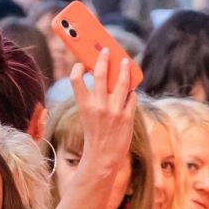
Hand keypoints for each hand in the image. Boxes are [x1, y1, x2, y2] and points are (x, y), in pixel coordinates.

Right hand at [65, 48, 136, 207]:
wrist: (103, 157)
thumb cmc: (94, 134)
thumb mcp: (88, 114)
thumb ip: (93, 96)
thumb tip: (104, 75)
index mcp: (84, 106)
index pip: (77, 80)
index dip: (78, 69)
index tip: (81, 63)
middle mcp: (99, 106)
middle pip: (101, 75)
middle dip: (104, 59)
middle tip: (106, 50)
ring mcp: (114, 111)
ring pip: (121, 82)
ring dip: (123, 69)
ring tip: (125, 61)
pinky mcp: (128, 116)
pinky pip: (131, 96)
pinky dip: (131, 91)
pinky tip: (130, 88)